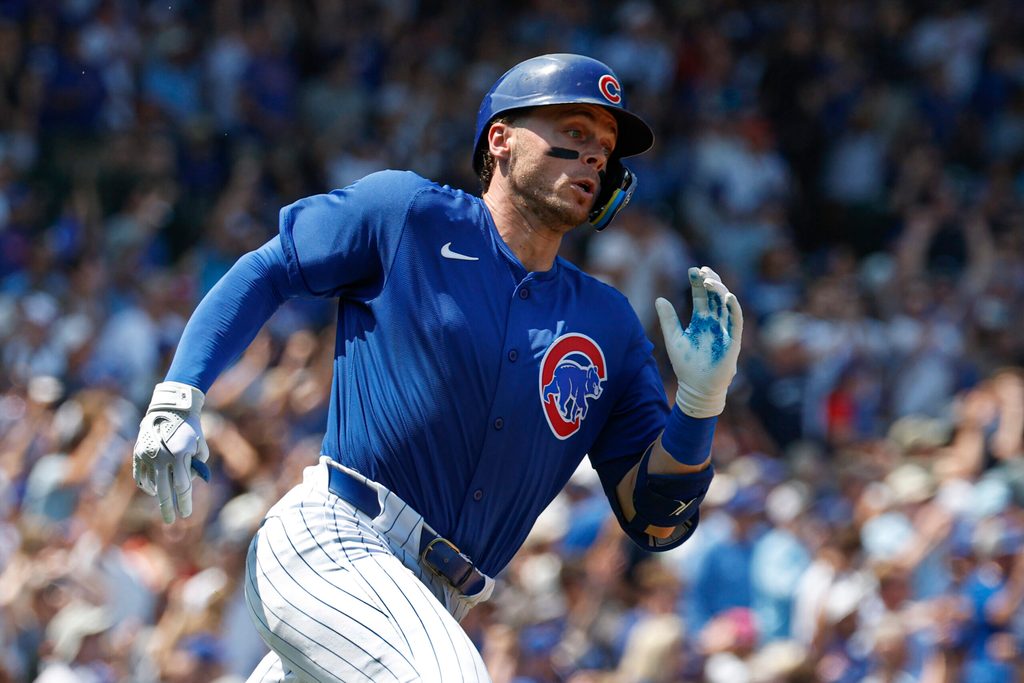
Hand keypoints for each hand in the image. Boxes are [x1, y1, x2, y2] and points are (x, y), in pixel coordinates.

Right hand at [133, 382, 210, 522]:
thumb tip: (188, 484)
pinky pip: (140, 477)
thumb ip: (197, 466)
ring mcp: (148, 456)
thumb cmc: (191, 429)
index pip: (182, 486)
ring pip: (152, 485)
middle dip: (169, 508)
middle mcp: (163, 457)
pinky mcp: (138, 454)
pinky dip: (147, 486)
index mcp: (181, 454)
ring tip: (166, 502)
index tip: (186, 514)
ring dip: (159, 495)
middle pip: (165, 490)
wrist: (170, 409)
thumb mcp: (200, 446)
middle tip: (172, 521)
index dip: (184, 502)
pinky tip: (153, 490)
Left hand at [656, 266, 742, 417]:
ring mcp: (725, 330)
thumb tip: (659, 298)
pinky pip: (736, 321)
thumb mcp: (673, 338)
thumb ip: (668, 319)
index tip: (692, 269)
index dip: (698, 283)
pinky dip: (734, 309)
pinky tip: (728, 297)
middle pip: (716, 296)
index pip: (702, 296)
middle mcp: (715, 322)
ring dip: (720, 291)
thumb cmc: (686, 365)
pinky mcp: (733, 340)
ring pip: (726, 304)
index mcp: (701, 320)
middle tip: (702, 271)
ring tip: (710, 280)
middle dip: (711, 281)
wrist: (696, 388)